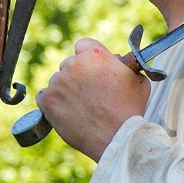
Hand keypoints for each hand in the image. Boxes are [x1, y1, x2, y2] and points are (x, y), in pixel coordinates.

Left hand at [37, 38, 150, 161]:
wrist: (117, 137)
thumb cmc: (129, 110)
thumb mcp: (138, 81)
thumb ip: (126, 66)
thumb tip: (118, 62)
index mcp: (95, 55)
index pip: (83, 45)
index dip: (88, 57)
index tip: (91, 68)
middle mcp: (74, 64)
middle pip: (69, 64)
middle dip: (77, 76)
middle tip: (88, 93)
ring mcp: (58, 82)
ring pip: (57, 81)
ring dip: (65, 90)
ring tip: (80, 108)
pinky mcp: (47, 100)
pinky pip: (44, 97)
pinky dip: (52, 104)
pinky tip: (66, 112)